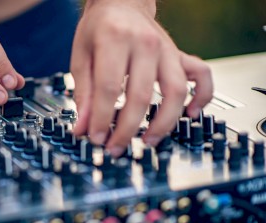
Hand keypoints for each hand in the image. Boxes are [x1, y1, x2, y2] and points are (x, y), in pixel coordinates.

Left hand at [71, 0, 212, 156]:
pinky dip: (201, 97)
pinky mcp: (180, 55)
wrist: (122, 3)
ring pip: (175, 91)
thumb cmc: (99, 28)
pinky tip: (191, 114)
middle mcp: (146, 44)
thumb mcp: (81, 57)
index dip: (102, 119)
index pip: (109, 88)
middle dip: (127, 129)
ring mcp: (167, 50)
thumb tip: (83, 128)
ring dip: (164, 122)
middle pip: (141, 95)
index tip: (95, 138)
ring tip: (149, 141)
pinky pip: (201, 76)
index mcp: (115, 40)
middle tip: (116, 148)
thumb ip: (83, 93)